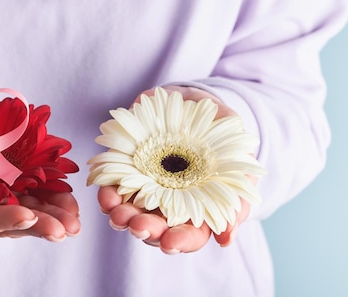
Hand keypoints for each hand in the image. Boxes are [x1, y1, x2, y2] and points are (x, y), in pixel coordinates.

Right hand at [0, 86, 80, 244]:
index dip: (4, 219)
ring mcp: (2, 188)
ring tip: (76, 218)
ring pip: (32, 205)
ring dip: (55, 212)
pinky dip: (57, 189)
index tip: (27, 216)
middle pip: (13, 219)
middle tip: (66, 228)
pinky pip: (41, 183)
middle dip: (41, 224)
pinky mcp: (18, 172)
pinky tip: (73, 195)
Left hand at [96, 85, 252, 253]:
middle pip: (156, 228)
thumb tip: (226, 239)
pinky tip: (106, 194)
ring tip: (118, 213)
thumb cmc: (226, 139)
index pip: (189, 235)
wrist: (200, 105)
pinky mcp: (127, 170)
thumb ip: (236, 200)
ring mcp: (146, 189)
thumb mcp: (240, 163)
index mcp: (197, 211)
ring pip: (130, 212)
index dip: (180, 241)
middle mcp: (169, 206)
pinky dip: (108, 193)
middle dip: (146, 229)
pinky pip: (113, 187)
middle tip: (139, 226)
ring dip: (122, 216)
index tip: (170, 242)